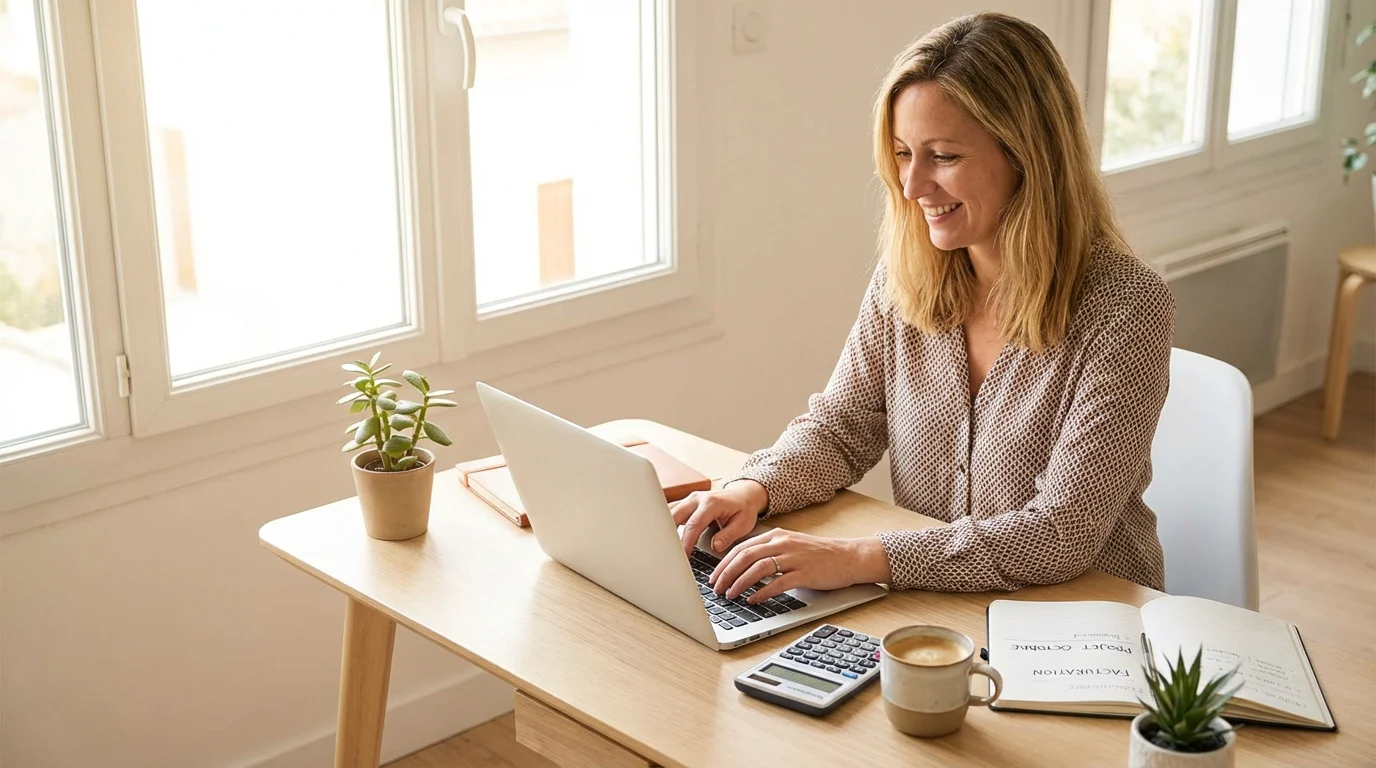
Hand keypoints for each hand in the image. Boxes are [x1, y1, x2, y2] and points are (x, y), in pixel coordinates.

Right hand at [670, 481, 768, 557]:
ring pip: (669, 513)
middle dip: (669, 536)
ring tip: (665, 549)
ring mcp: (689, 499)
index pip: (693, 524)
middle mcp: (697, 498)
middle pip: (674, 516)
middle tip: (669, 555)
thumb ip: (728, 535)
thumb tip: (714, 546)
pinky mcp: (686, 503)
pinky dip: (667, 525)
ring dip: (665, 530)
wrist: (744, 495)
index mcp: (711, 503)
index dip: (686, 542)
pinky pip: (671, 512)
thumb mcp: (743, 524)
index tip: (682, 556)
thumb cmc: (744, 509)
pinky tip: (666, 539)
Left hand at [708, 529, 891, 602]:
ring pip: (758, 568)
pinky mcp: (805, 573)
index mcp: (776, 535)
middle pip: (745, 556)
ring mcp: (794, 557)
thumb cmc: (818, 555)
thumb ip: (768, 551)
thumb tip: (741, 567)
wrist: (849, 556)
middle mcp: (782, 543)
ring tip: (730, 595)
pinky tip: (754, 600)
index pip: (742, 547)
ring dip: (740, 583)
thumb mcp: (789, 546)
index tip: (713, 577)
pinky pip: (778, 582)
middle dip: (726, 573)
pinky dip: (762, 592)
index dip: (724, 563)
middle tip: (716, 588)